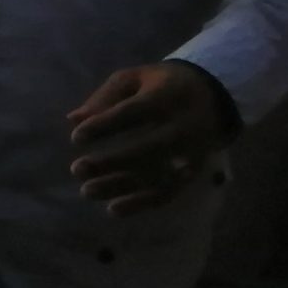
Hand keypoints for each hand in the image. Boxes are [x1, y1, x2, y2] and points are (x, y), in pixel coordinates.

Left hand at [68, 63, 235, 217]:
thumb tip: (73, 119)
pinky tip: (115, 209)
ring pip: (158, 176)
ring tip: (88, 191)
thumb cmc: (162, 85)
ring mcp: (191, 152)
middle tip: (77, 169)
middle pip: (148, 148)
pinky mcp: (195, 170)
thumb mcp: (134, 79)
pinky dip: (142, 203)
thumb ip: (104, 97)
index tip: (76, 138)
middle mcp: (182, 127)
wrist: (214, 96)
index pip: (133, 113)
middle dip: (111, 162)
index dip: (104, 126)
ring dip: (122, 187)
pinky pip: (170, 191)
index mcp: (165, 97)